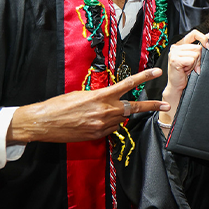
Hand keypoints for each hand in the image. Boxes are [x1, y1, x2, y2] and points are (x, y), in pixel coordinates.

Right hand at [7, 68, 166, 143]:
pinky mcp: (98, 135)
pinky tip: (97, 121)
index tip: (156, 73)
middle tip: (166, 105)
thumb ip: (100, 96)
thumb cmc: (59, 105)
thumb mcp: (81, 94)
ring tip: (105, 112)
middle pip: (134, 108)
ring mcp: (102, 125)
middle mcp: (105, 110)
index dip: (143, 78)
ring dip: (121, 114)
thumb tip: (110, 99)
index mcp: (101, 96)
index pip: (128, 85)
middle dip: (151, 106)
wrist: (43, 123)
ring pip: (122, 118)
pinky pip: (112, 128)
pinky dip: (110, 124)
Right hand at [166, 30, 208, 92]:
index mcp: (180, 44)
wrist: (177, 86)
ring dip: (195, 64)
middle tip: (192, 66)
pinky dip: (192, 67)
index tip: (208, 46)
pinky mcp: (175, 60)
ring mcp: (174, 53)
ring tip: (187, 68)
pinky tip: (185, 71)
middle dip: (199, 58)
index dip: (203, 38)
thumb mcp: (194, 58)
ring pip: (196, 54)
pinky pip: (192, 60)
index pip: (194, 33)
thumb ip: (200, 45)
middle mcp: (175, 47)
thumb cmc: (185, 73)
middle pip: (198, 47)